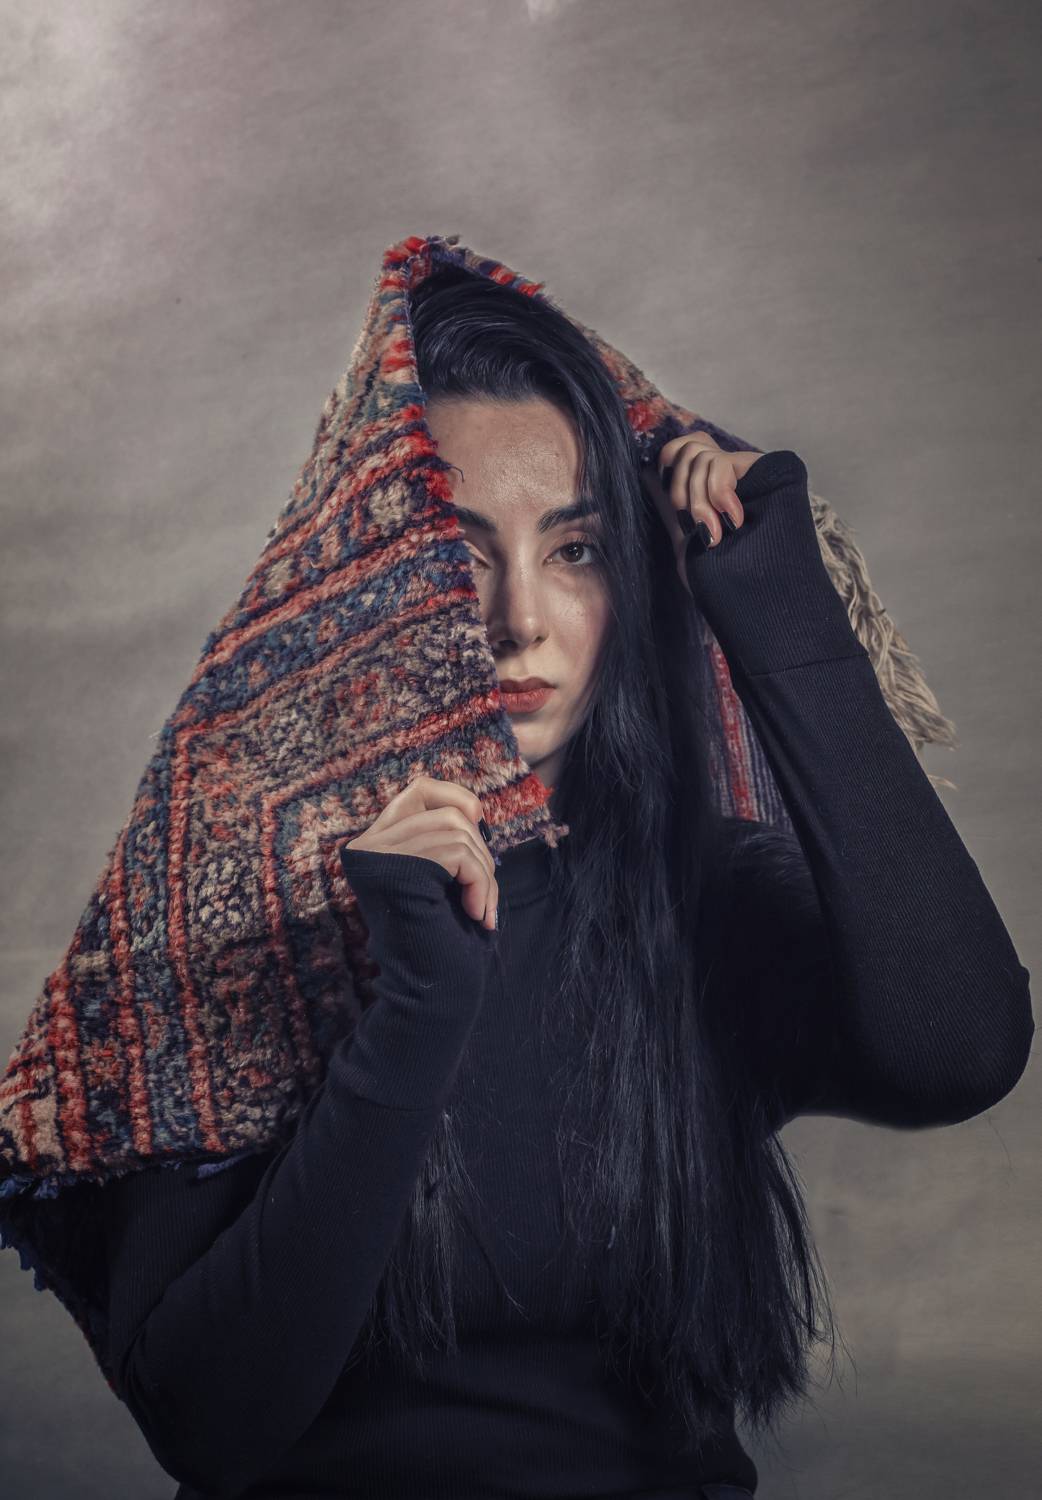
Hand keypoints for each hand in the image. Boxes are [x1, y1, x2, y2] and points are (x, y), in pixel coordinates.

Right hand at [343, 775, 498, 930]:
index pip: (420, 790)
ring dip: (484, 872)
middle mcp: (368, 846)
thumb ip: (445, 839)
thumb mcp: (444, 876)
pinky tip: (477, 914)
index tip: (479, 825)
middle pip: (446, 813)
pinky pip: (458, 853)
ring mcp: (376, 857)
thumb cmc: (442, 938)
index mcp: (378, 844)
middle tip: (484, 895)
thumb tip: (474, 809)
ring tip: (481, 909)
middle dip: (481, 851)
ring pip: (456, 831)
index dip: (457, 797)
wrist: (432, 991)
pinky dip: (481, 883)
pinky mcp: (393, 872)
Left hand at [641, 430, 764, 598]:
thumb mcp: (685, 538)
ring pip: (700, 455)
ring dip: (699, 500)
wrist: (749, 595)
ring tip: (715, 533)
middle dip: (680, 489)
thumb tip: (646, 473)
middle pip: (686, 446)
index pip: (678, 448)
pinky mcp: (761, 467)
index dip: (668, 464)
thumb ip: (670, 505)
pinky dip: (718, 494)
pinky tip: (734, 521)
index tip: (676, 505)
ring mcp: (744, 470)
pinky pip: (720, 463)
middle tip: (696, 526)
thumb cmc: (718, 577)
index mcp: (706, 488)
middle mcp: (726, 474)